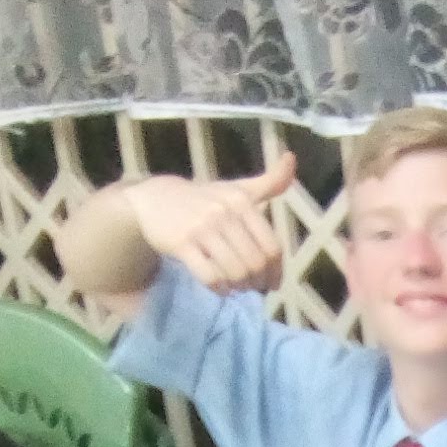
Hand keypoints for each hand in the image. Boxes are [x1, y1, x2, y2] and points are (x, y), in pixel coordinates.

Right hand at [127, 151, 296, 293]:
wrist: (154, 200)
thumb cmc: (204, 199)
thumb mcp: (237, 189)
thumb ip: (269, 182)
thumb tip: (291, 158)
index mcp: (241, 201)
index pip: (272, 247)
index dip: (275, 271)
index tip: (271, 283)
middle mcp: (223, 213)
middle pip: (255, 263)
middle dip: (256, 282)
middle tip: (251, 286)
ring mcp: (201, 228)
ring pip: (235, 272)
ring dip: (239, 286)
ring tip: (236, 285)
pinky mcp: (182, 244)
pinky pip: (210, 277)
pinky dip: (220, 288)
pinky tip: (220, 287)